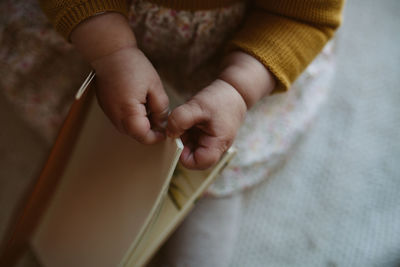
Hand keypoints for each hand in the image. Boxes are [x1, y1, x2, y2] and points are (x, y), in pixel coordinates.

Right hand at [71, 13, 168, 143]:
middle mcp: (116, 117)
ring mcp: (109, 113)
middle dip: (149, 129)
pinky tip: (137, 100)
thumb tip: (162, 123)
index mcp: (129, 113)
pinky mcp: (106, 108)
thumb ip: (161, 109)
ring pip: (128, 128)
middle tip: (159, 114)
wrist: (109, 53)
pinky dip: (131, 116)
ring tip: (147, 103)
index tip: (165, 131)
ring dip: (140, 123)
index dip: (156, 137)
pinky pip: (121, 119)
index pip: (144, 137)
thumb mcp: (155, 86)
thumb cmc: (132, 66)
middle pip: (136, 135)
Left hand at [167, 79, 246, 168]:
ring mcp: (211, 143)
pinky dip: (187, 131)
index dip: (184, 155)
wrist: (235, 91)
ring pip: (191, 148)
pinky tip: (189, 120)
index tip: (178, 140)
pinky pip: (193, 140)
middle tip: (180, 127)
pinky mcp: (207, 137)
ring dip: (184, 136)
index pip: (199, 163)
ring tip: (187, 120)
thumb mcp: (197, 106)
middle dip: (182, 144)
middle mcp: (215, 148)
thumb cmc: (221, 99)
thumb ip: (180, 119)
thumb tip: (169, 133)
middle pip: (193, 157)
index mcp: (217, 144)